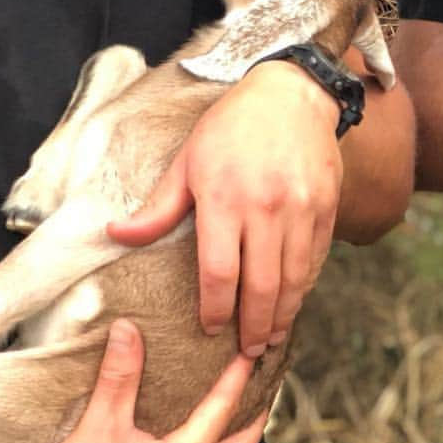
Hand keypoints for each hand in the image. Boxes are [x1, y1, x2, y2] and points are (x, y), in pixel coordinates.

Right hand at [42, 319, 267, 442]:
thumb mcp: (97, 431)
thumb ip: (117, 380)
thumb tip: (128, 329)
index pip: (221, 411)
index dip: (237, 379)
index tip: (252, 353)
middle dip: (255, 419)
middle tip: (265, 390)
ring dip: (232, 440)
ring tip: (236, 414)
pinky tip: (194, 442)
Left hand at [108, 63, 342, 354]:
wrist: (291, 92)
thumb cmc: (231, 126)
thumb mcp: (188, 160)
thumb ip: (158, 208)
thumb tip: (115, 235)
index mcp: (225, 199)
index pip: (219, 274)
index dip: (214, 310)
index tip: (210, 328)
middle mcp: (267, 207)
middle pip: (261, 286)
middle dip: (253, 328)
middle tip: (247, 351)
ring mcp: (302, 207)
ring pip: (294, 278)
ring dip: (283, 314)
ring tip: (272, 335)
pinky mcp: (327, 204)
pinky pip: (317, 257)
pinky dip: (306, 284)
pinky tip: (294, 297)